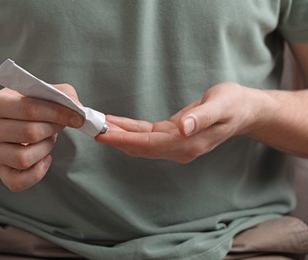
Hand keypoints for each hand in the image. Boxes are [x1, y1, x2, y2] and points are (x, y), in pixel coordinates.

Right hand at [0, 84, 83, 191]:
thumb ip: (62, 94)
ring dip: (45, 150)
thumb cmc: (25, 105)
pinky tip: (44, 158)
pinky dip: (37, 173)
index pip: (30, 109)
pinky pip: (18, 182)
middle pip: (29, 133)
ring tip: (48, 139)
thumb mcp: (40, 92)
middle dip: (53, 129)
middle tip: (60, 125)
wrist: (2, 120)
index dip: (59, 114)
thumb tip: (78, 108)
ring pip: (23, 159)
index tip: (78, 118)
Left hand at [96, 82, 261, 162]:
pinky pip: (147, 136)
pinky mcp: (173, 137)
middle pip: (140, 147)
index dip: (125, 139)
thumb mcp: (221, 105)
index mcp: (188, 143)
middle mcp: (179, 149)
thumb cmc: (234, 104)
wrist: (244, 111)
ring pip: (141, 143)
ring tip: (99, 127)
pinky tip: (117, 124)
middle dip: (116, 139)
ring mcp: (176, 145)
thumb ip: (200, 117)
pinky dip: (130, 130)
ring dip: (120, 135)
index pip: (149, 144)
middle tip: (92, 130)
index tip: (104, 134)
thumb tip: (182, 128)